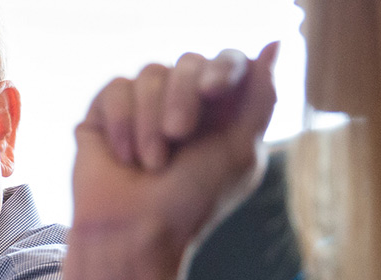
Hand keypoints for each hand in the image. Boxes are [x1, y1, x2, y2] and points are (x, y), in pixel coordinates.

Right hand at [64, 42, 279, 279]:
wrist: (135, 228)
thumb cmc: (191, 200)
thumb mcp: (241, 150)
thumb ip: (261, 97)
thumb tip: (275, 45)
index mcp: (221, 110)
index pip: (227, 61)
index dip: (221, 68)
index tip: (212, 91)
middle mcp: (182, 101)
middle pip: (187, 61)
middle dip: (182, 98)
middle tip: (178, 135)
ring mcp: (143, 105)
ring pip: (149, 74)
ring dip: (150, 122)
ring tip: (151, 162)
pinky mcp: (106, 112)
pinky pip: (115, 89)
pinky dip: (122, 124)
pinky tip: (124, 156)